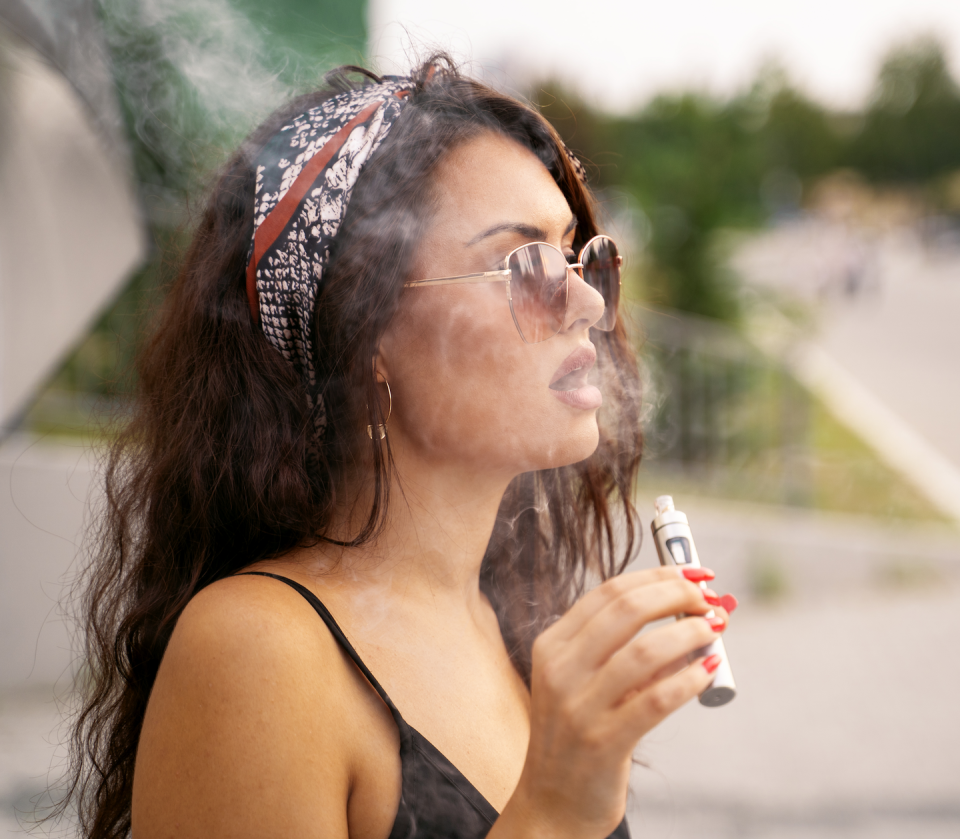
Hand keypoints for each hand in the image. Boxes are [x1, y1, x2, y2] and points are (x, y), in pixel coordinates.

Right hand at [498, 566, 730, 838]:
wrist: (552, 802)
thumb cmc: (579, 733)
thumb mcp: (584, 682)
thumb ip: (625, 648)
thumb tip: (695, 611)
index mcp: (553, 645)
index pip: (609, 592)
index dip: (658, 575)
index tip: (695, 574)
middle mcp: (561, 669)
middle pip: (627, 610)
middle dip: (677, 595)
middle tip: (709, 600)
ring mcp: (579, 706)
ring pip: (645, 651)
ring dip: (690, 633)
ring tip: (715, 631)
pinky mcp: (603, 742)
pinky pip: (657, 700)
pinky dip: (690, 678)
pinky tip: (708, 671)